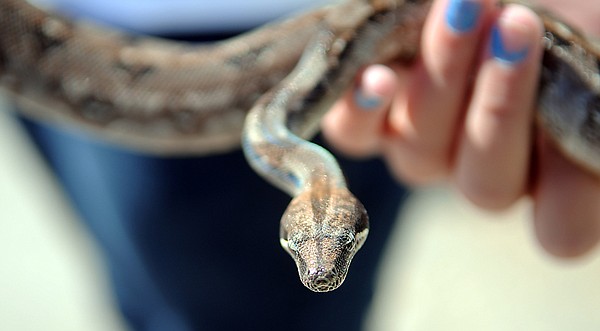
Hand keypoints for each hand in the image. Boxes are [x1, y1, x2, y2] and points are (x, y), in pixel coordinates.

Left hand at [322, 0, 599, 256]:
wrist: (484, 1)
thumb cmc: (551, 22)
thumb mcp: (579, 47)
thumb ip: (573, 78)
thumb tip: (556, 73)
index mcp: (547, 172)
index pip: (561, 225)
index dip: (568, 192)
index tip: (575, 107)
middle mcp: (482, 172)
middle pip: (486, 186)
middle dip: (502, 106)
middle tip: (518, 26)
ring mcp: (423, 152)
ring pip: (421, 155)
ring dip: (442, 84)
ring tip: (462, 11)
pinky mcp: (370, 124)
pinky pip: (353, 135)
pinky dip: (360, 110)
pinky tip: (377, 76)